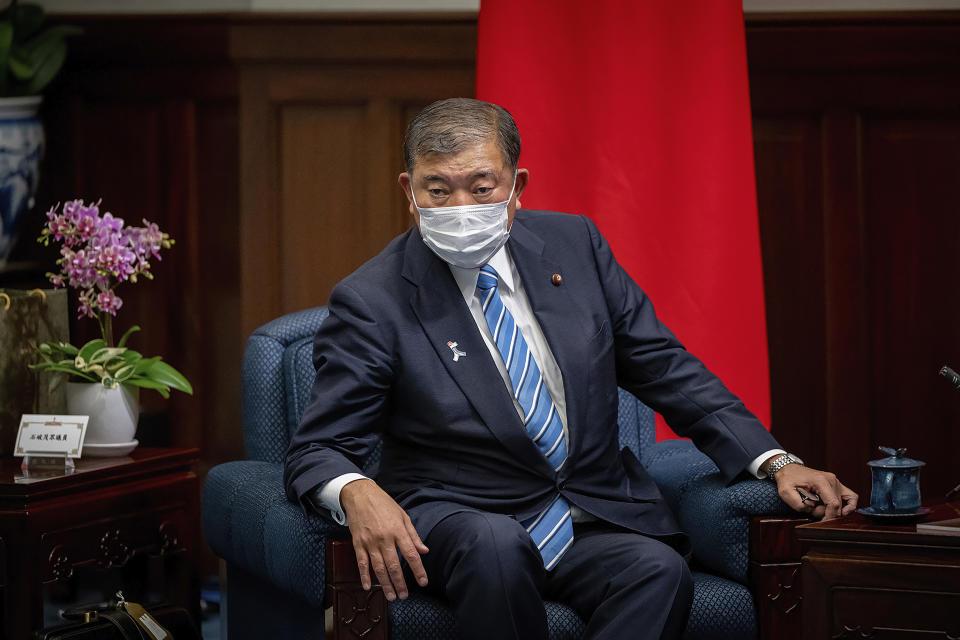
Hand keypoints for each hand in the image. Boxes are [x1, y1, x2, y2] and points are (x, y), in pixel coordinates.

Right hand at [340, 478, 428, 600]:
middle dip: (400, 583)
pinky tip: (369, 587)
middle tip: (404, 596)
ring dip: (385, 584)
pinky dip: (364, 576)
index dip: (418, 570)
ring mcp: (370, 542)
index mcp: (398, 530)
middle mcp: (384, 538)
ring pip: (379, 568)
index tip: (423, 582)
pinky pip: (361, 563)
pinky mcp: (358, 543)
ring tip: (391, 596)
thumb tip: (424, 551)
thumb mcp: (403, 516)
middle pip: (394, 565)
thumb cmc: (384, 504)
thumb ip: (414, 535)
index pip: (411, 554)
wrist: (360, 495)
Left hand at [770, 460, 857, 519]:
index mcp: (821, 481)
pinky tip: (841, 510)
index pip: (833, 503)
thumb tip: (812, 510)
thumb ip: (799, 504)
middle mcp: (831, 480)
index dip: (829, 516)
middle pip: (838, 505)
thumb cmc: (788, 479)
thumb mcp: (786, 493)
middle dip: (827, 512)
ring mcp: (835, 481)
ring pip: (846, 502)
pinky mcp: (836, 484)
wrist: (788, 469)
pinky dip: (849, 505)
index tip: (822, 522)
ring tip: (822, 508)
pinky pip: (850, 496)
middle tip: (813, 510)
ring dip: (836, 509)